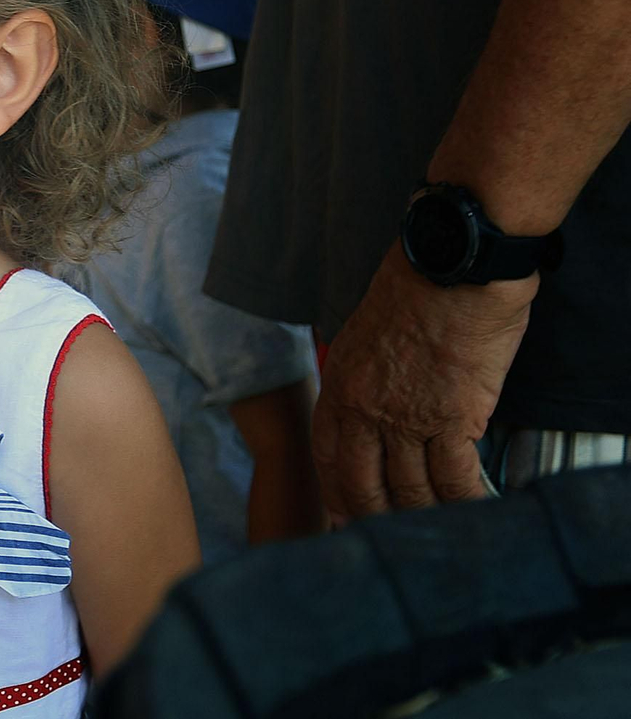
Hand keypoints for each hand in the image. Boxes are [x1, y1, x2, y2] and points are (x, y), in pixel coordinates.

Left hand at [312, 243, 536, 522]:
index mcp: (339, 384)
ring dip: (423, 515)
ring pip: (410, 489)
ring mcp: (406, 418)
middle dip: (375, 516)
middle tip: (388, 537)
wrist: (452, 265)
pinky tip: (474, 512)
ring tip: (435, 532)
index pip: (328, 455)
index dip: (336, 492)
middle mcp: (364, 409)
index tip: (343, 516)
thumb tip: (380, 402)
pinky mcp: (452, 419)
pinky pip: (455, 479)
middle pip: (362, 484)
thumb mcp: (366, 331)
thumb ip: (366, 373)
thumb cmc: (417, 286)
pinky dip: (465, 502)